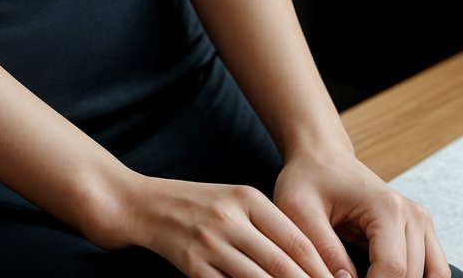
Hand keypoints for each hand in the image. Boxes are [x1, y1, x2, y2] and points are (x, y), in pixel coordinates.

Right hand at [112, 173, 339, 277]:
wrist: (144, 204)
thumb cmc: (198, 204)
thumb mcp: (234, 200)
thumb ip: (268, 227)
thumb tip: (307, 265)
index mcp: (246, 197)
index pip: (297, 240)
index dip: (323, 270)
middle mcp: (230, 218)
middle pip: (283, 265)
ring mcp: (210, 243)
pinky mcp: (193, 267)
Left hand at [274, 147, 449, 277]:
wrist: (321, 156)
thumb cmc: (307, 178)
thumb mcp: (299, 210)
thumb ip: (324, 249)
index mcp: (386, 208)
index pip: (392, 270)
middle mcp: (412, 214)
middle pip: (409, 277)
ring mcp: (420, 222)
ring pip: (428, 277)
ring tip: (365, 276)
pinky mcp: (420, 230)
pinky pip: (434, 271)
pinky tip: (383, 277)